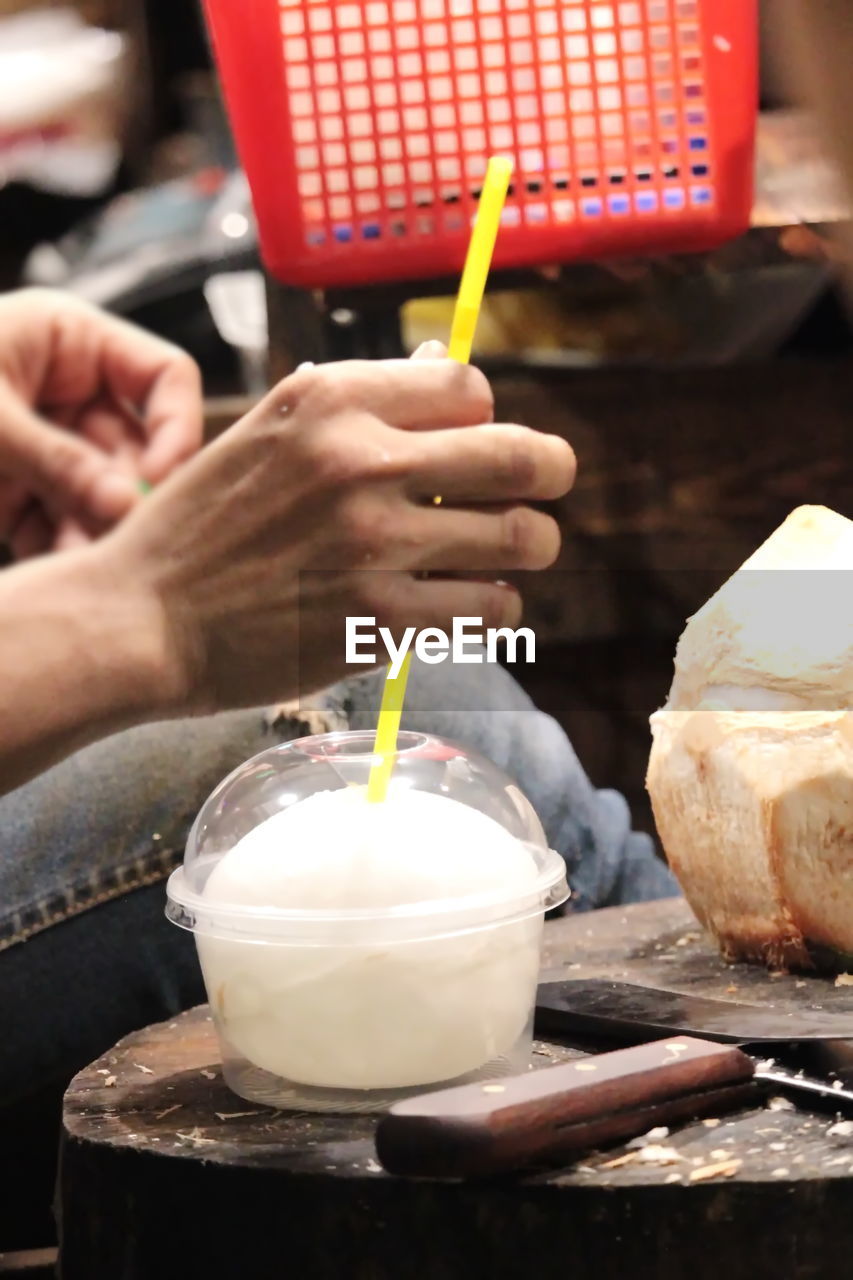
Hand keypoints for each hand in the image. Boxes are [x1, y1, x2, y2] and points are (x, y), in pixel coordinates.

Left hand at [0, 288, 202, 558]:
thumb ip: (55, 459)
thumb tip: (125, 506)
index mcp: (74, 341)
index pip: (166, 377)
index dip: (178, 428)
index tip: (160, 483)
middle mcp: (71, 392)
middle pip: (138, 450)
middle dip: (130, 499)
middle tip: (122, 542)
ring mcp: (48, 442)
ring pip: (102, 496)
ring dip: (97, 533)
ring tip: (85, 566)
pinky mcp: (20, 488)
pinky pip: (58, 523)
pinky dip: (59, 551)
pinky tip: (57, 571)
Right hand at [103, 357, 575, 711]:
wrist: (146, 617)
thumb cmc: (205, 523)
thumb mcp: (269, 430)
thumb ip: (358, 401)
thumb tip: (448, 367)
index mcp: (331, 398)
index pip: (470, 387)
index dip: (487, 418)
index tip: (477, 443)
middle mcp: (361, 461)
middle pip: (521, 455)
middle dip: (550, 471)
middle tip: (548, 488)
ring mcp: (375, 544)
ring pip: (521, 536)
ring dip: (530, 546)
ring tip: (513, 555)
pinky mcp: (379, 620)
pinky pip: (491, 608)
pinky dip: (498, 606)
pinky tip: (476, 605)